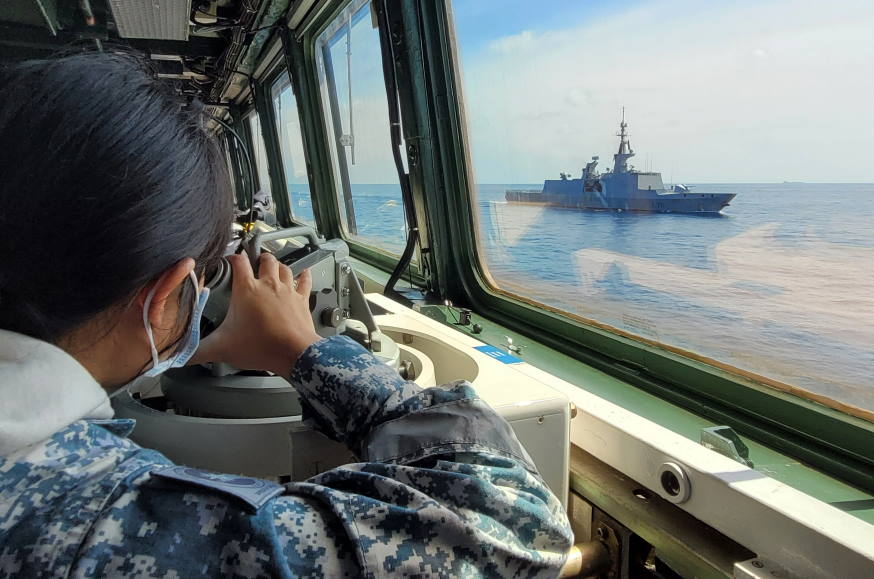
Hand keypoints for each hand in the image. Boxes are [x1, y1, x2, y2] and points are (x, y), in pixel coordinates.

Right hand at [192, 253, 321, 375]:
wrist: (293, 353)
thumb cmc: (260, 347)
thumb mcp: (222, 348)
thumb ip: (197, 351)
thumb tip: (180, 356)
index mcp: (247, 290)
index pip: (238, 262)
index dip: (232, 257)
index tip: (229, 259)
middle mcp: (268, 285)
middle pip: (265, 260)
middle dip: (259, 258)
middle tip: (254, 260)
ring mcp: (287, 291)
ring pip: (284, 268)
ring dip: (278, 265)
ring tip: (273, 265)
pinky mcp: (302, 300)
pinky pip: (305, 282)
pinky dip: (304, 275)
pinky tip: (305, 272)